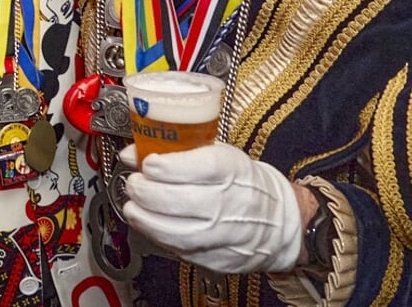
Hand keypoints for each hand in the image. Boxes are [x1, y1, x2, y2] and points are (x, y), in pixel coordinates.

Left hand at [121, 143, 305, 273]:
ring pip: (178, 232)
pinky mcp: (221, 259)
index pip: (199, 167)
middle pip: (181, 200)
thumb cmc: (243, 183)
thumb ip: (174, 152)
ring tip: (133, 207)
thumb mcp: (217, 155)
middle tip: (134, 184)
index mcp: (234, 171)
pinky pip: (183, 252)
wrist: (279, 222)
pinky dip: (159, 238)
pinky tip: (149, 225)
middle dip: (145, 192)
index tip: (147, 163)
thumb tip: (132, 153)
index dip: (165, 166)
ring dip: (145, 219)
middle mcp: (232, 204)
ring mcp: (227, 235)